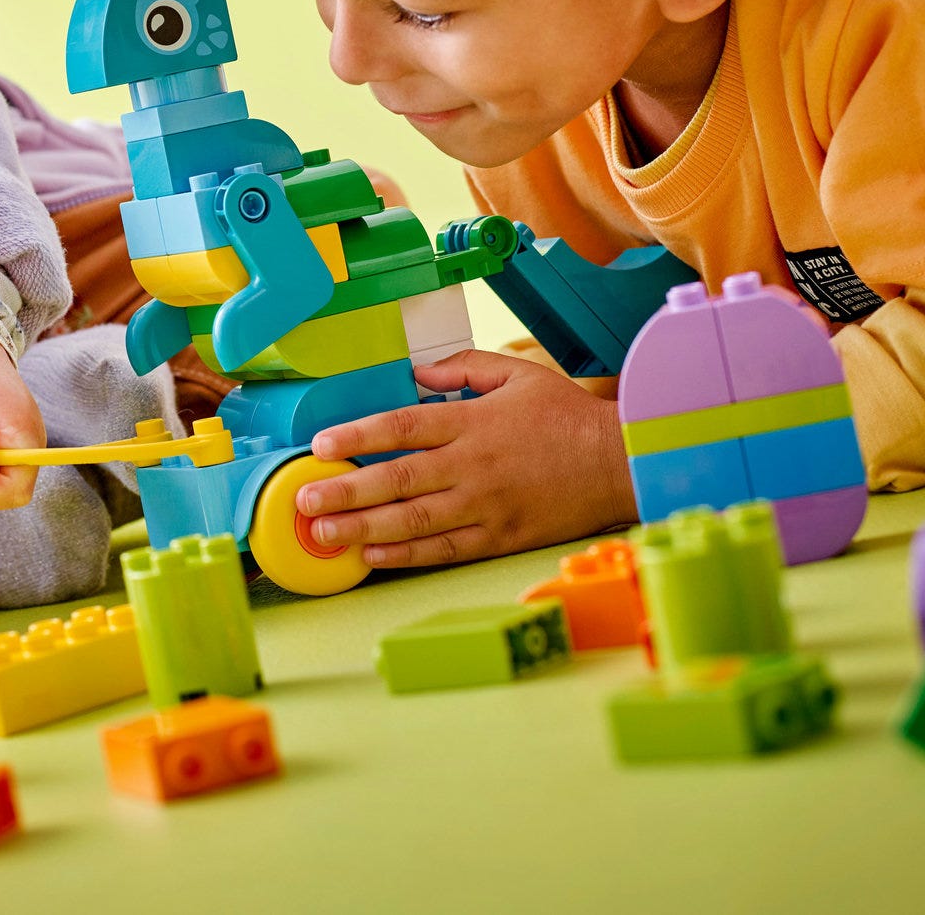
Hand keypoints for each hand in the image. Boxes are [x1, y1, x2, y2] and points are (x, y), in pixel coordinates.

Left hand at [295, 351, 634, 566]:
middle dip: (345, 491)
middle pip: (398, 479)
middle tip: (304, 501)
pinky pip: (445, 550)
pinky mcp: (500, 538)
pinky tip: (372, 556)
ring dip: (363, 529)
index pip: (403, 425)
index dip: (358, 435)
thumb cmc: (566, 417)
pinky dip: (406, 555)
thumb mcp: (518, 375)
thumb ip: (464, 368)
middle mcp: (473, 465)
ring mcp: (486, 506)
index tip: (321, 446)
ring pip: (414, 521)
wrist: (620, 464)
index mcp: (473, 422)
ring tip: (323, 534)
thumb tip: (418, 370)